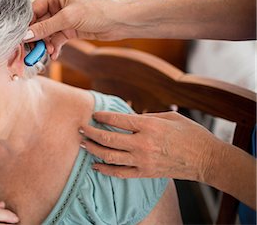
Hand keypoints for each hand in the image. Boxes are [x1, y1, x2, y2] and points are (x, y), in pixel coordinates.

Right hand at [25, 0, 124, 59]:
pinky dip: (54, 47)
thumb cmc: (97, 11)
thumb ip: (46, 27)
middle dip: (36, 37)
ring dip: (45, 44)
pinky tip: (54, 54)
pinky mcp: (70, 30)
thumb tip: (26, 35)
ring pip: (47, 34)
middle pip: (39, 23)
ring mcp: (63, 19)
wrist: (119, 21)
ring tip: (47, 53)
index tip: (22, 38)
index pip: (34, 10)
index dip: (28, 25)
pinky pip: (56, 39)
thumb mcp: (68, 18)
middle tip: (33, 50)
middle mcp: (58, 6)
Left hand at [79, 111, 221, 182]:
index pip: (117, 120)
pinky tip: (95, 165)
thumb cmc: (190, 134)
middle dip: (91, 132)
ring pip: (110, 156)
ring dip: (93, 149)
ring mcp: (142, 160)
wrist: (207, 159)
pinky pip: (120, 173)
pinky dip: (105, 170)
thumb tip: (129, 117)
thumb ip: (146, 117)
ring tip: (83, 143)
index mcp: (148, 126)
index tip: (93, 114)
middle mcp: (142, 144)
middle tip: (80, 128)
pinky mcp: (145, 173)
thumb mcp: (169, 117)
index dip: (102, 116)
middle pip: (108, 138)